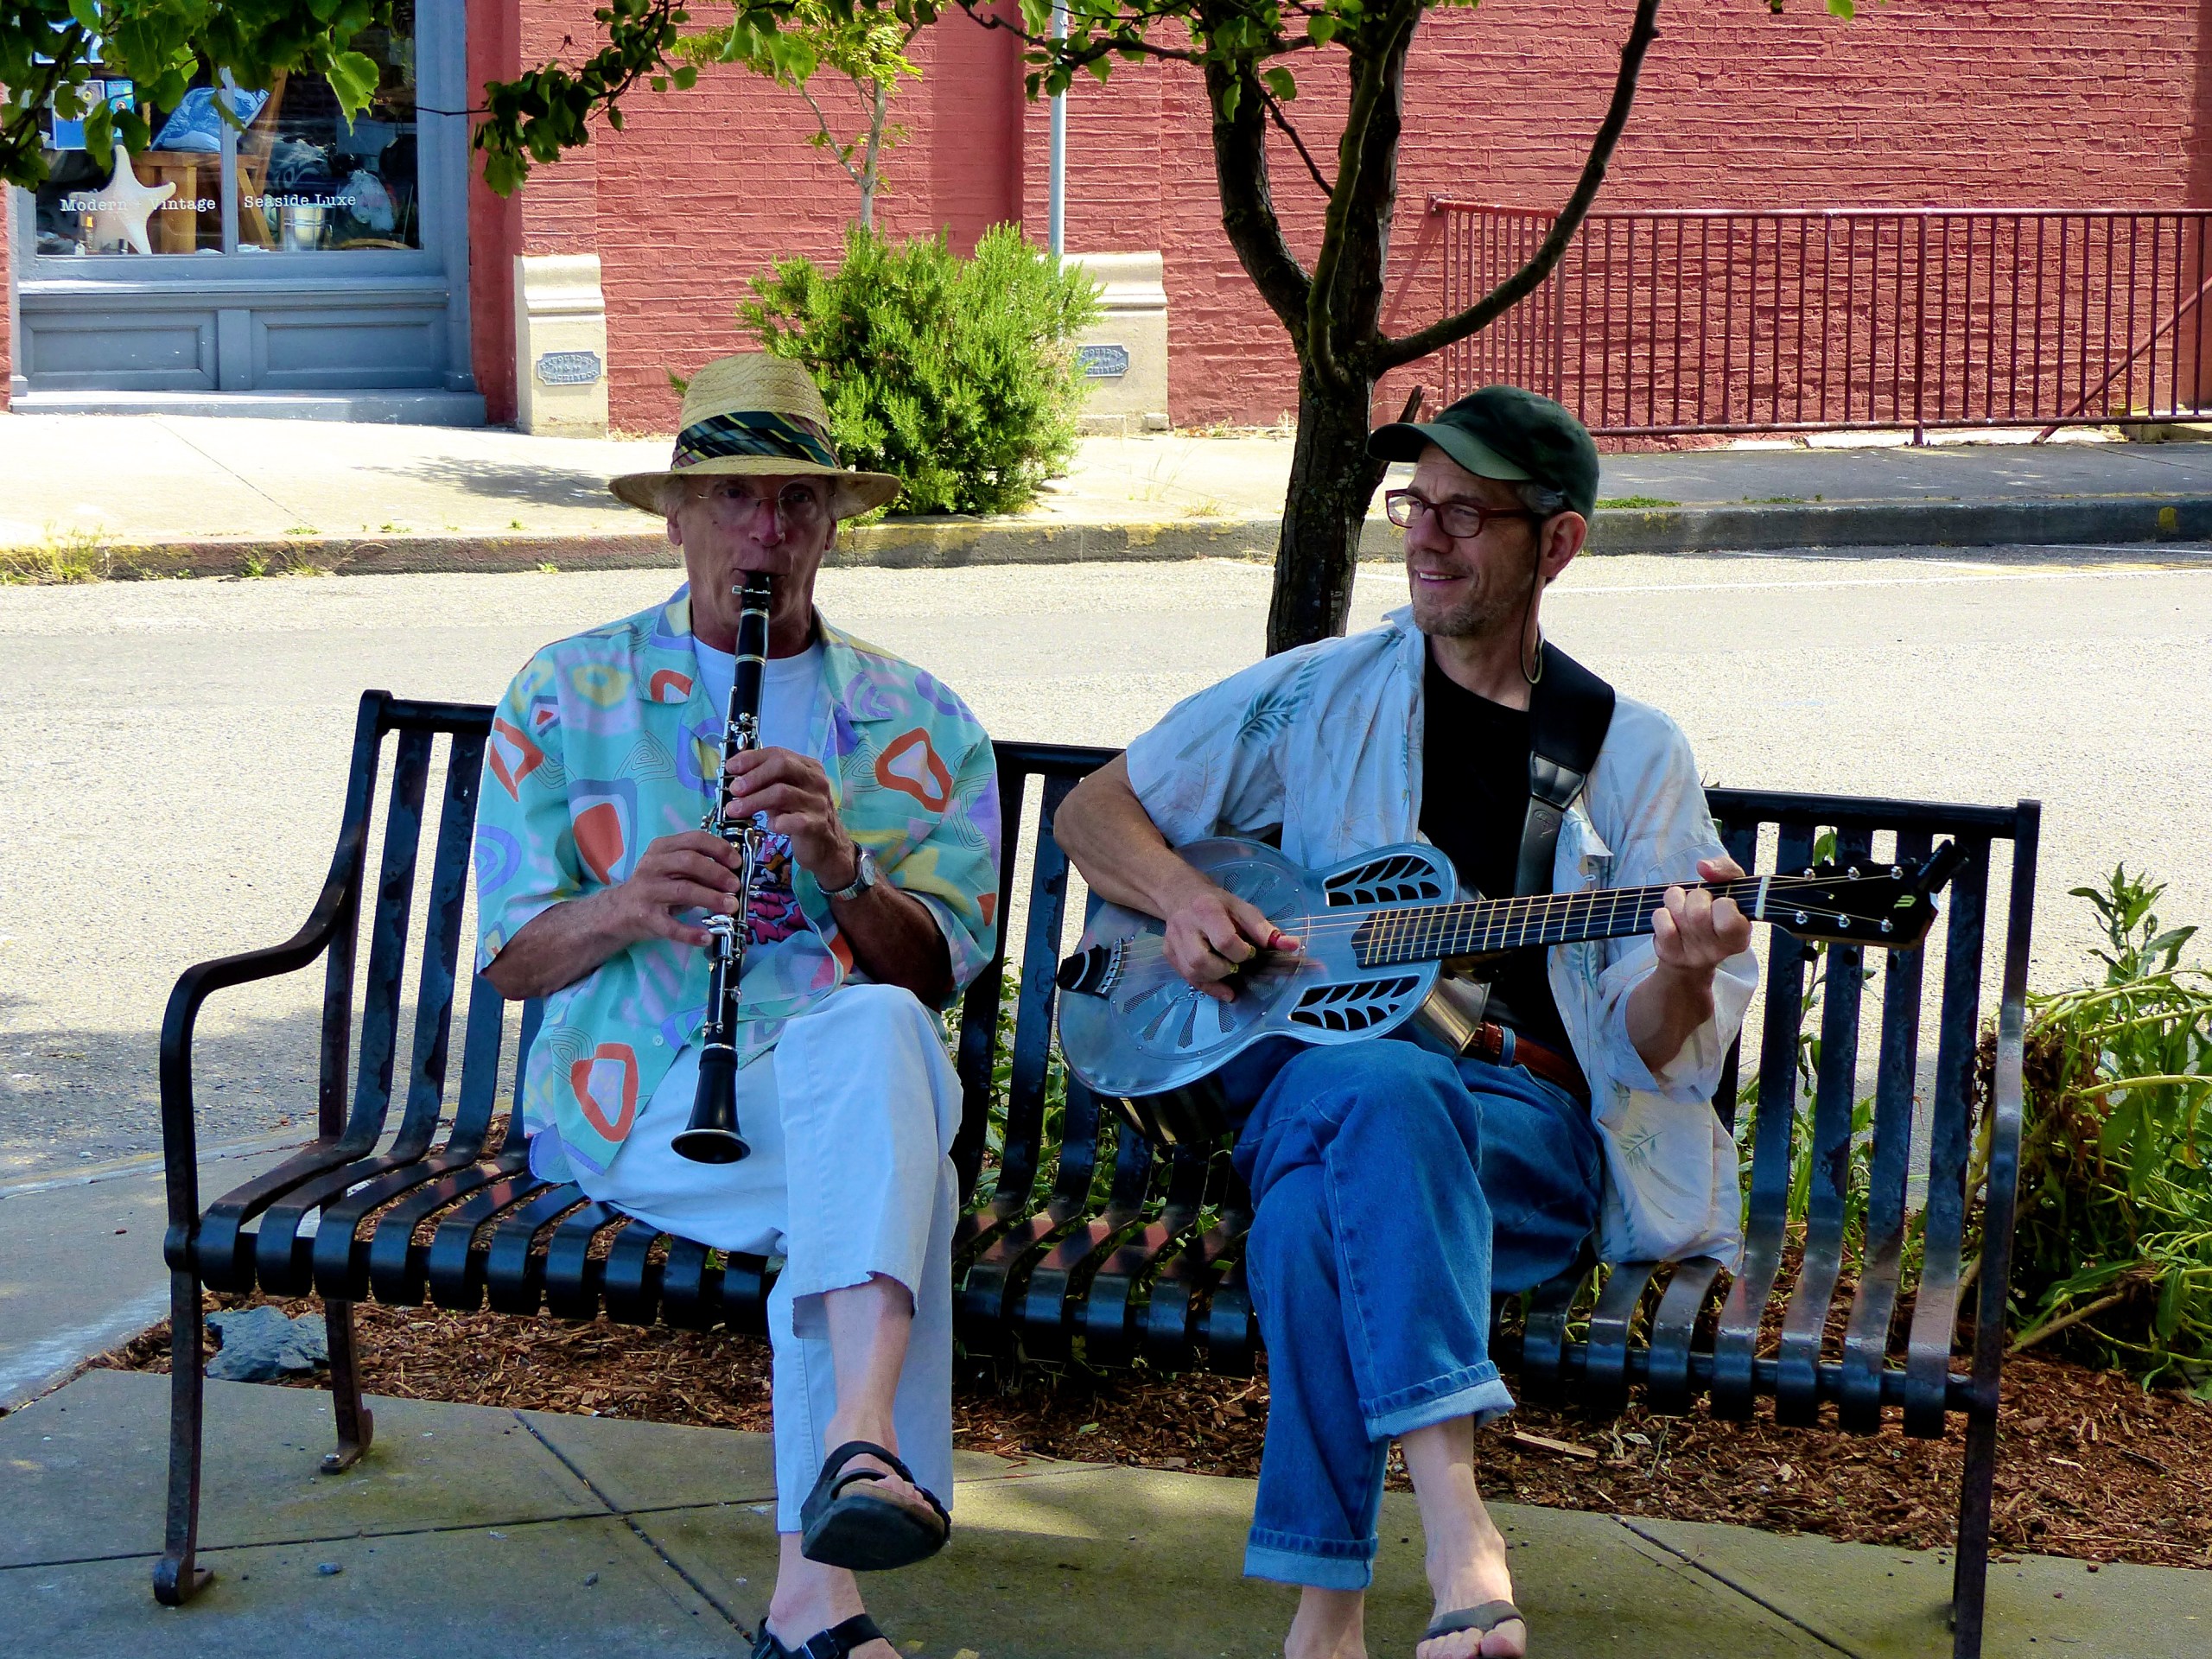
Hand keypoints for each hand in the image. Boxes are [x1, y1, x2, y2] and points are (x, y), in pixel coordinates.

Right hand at [601, 829, 741, 949]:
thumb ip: (698, 869)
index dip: (719, 849)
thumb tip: (734, 875)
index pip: (694, 840)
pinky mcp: (645, 917)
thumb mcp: (673, 871)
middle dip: (717, 873)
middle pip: (689, 862)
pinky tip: (708, 937)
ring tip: (731, 907)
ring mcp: (647, 891)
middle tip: (736, 886)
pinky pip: (671, 926)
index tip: (737, 862)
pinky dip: (691, 933)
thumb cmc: (655, 887)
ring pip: (683, 890)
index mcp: (662, 848)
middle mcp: (652, 865)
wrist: (619, 912)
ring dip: (711, 898)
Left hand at [723, 746, 857, 886]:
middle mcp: (816, 780)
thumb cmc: (799, 816)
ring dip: (753, 801)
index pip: (777, 753)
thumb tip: (734, 775)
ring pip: (781, 792)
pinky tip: (769, 826)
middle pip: (782, 765)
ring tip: (735, 810)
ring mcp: (818, 802)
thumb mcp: (782, 794)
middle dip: (752, 776)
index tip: (730, 768)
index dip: (751, 759)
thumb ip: (764, 783)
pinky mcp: (817, 825)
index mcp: (808, 767)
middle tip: (734, 789)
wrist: (827, 846)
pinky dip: (776, 822)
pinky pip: (792, 821)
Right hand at [1160, 877, 1300, 1003]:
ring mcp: (1173, 941)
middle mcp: (1185, 926)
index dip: (1241, 953)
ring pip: (1191, 972)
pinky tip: (1223, 990)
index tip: (1249, 952)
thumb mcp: (1243, 909)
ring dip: (1215, 980)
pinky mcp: (1168, 953)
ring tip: (1229, 973)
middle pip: (1201, 960)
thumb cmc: (1218, 903)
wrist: (1182, 895)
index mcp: (1207, 910)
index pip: (1224, 941)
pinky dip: (1207, 987)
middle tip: (1236, 965)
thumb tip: (1293, 945)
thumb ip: (1266, 929)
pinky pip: (1186, 978)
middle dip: (1224, 970)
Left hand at [1650, 854, 1753, 1000]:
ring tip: (1684, 908)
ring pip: (1678, 912)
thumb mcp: (1730, 889)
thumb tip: (1704, 866)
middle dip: (1696, 897)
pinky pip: (1661, 920)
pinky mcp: (1670, 954)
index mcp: (1741, 935)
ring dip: (1678, 901)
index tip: (1722, 902)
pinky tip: (1670, 918)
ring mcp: (1693, 954)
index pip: (1730, 918)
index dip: (1723, 902)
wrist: (1693, 950)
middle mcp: (1719, 950)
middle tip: (1700, 903)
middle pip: (1698, 912)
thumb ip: (1726, 870)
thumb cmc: (1715, 913)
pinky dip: (1662, 912)